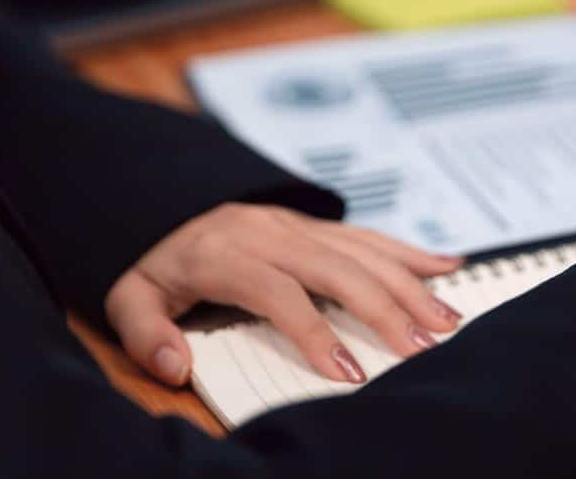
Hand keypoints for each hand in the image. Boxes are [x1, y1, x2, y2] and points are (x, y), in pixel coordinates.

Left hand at [105, 204, 463, 385]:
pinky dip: (411, 251)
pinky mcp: (316, 224)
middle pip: (337, 268)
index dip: (315, 332)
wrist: (166, 202)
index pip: (279, 292)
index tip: (348, 373)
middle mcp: (270, 232)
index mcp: (225, 253)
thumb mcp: (129, 295)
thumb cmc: (156, 260)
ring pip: (363, 250)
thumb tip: (173, 366)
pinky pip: (369, 234)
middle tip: (422, 347)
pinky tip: (446, 267)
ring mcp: (298, 224)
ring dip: (410, 284)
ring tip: (446, 319)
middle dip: (385, 308)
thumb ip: (145, 332)